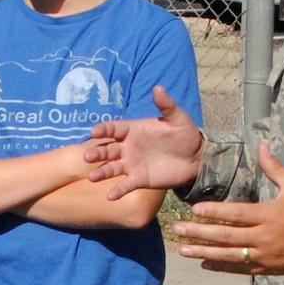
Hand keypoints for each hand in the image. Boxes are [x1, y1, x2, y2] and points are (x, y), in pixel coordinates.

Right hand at [83, 87, 202, 197]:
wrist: (195, 158)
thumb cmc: (185, 135)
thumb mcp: (177, 118)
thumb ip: (166, 105)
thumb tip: (157, 87)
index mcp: (133, 130)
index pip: (114, 128)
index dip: (104, 129)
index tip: (94, 132)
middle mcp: (128, 147)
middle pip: (107, 149)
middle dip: (97, 152)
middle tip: (87, 156)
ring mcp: (131, 164)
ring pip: (111, 168)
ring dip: (101, 172)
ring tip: (92, 177)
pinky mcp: (139, 179)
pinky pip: (125, 185)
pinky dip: (118, 190)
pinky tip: (110, 196)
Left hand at [170, 142, 283, 276]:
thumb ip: (275, 168)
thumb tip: (262, 145)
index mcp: (270, 215)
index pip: (237, 214)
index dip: (215, 211)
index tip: (195, 209)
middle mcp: (264, 237)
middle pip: (227, 236)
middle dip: (200, 233)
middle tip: (178, 229)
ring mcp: (264, 255)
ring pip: (229, 255)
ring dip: (204, 253)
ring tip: (183, 250)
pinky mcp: (265, 269)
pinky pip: (239, 269)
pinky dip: (221, 267)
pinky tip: (204, 263)